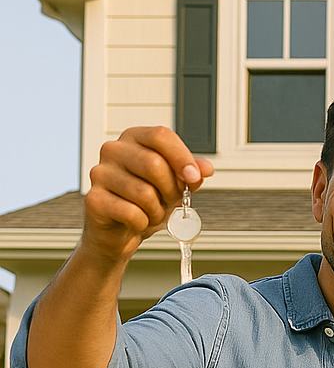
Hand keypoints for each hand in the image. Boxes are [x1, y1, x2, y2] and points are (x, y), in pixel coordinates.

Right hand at [84, 126, 213, 264]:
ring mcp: (100, 173)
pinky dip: (143, 223)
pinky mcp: (94, 199)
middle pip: (155, 165)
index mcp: (134, 139)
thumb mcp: (174, 184)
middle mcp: (113, 150)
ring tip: (151, 213)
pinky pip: (132, 213)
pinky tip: (137, 222)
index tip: (193, 177)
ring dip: (157, 211)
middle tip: (167, 201)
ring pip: (145, 193)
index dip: (182, 157)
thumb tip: (205, 168)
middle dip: (170, 191)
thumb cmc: (147, 202)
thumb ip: (190, 173)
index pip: (161, 136)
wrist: (120, 232)